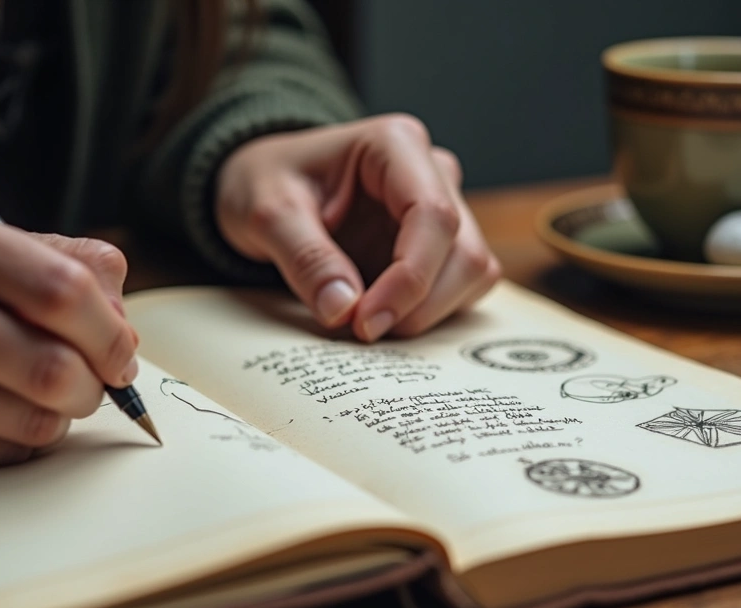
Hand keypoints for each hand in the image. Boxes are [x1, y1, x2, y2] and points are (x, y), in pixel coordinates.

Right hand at [0, 196, 138, 477]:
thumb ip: (63, 263)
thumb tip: (124, 328)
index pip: (64, 292)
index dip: (111, 334)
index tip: (121, 354)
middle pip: (54, 369)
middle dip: (93, 385)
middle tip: (87, 382)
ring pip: (33, 420)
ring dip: (57, 414)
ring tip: (34, 392)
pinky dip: (14, 438)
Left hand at [216, 113, 500, 341]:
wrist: (267, 185)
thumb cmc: (268, 183)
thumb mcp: (267, 214)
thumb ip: (305, 258)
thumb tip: (344, 309)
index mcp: (395, 145)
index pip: (433, 216)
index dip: (410, 279)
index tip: (366, 322)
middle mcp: (433, 172)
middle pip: (464, 252)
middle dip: (418, 305)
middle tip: (360, 330)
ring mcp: (445, 207)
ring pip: (473, 273)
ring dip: (427, 313)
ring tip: (366, 321)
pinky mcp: (443, 245)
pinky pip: (461, 287)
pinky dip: (428, 313)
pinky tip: (382, 315)